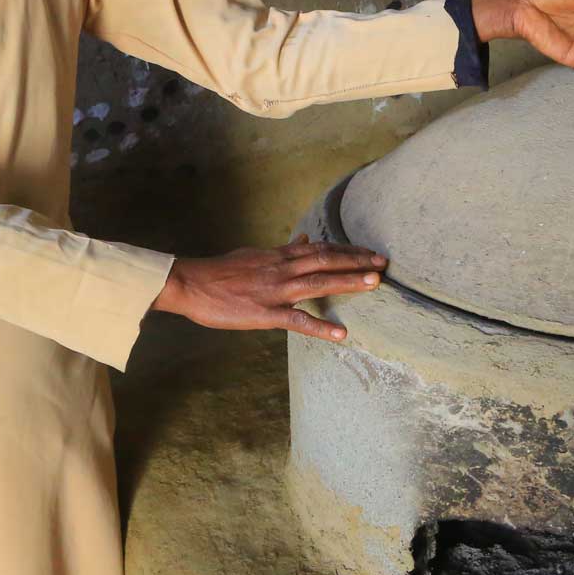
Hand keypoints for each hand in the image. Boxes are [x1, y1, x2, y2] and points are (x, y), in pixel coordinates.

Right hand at [152, 234, 383, 341]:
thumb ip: (282, 249)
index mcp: (278, 255)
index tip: (369, 252)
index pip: (320, 248)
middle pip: (326, 260)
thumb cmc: (219, 271)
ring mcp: (274, 291)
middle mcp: (281, 269)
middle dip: (357, 261)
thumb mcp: (254, 254)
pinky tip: (341, 335)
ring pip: (318, 283)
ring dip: (348, 282)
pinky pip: (297, 321)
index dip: (347, 250)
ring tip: (374, 283)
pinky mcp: (264, 314)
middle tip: (383, 263)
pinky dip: (320, 327)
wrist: (190, 283)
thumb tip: (303, 239)